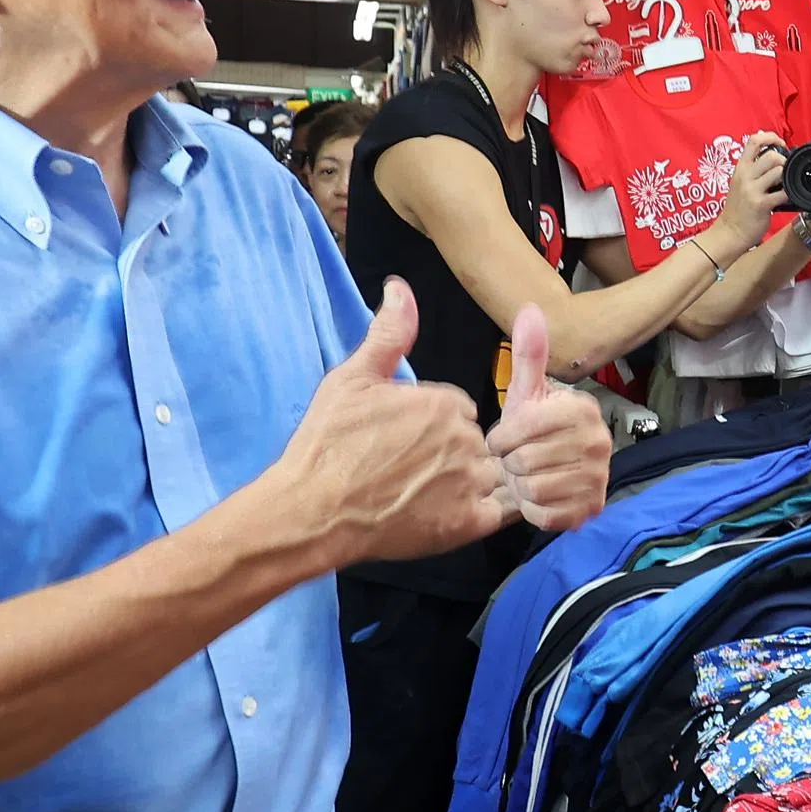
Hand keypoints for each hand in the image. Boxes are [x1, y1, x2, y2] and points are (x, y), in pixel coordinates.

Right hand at [265, 281, 510, 566]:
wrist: (313, 511)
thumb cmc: (327, 445)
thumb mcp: (353, 380)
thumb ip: (389, 334)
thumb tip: (399, 288)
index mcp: (445, 403)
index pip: (458, 410)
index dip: (431, 426)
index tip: (402, 441)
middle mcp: (465, 440)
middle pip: (474, 442)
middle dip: (448, 454)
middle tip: (406, 471)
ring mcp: (469, 483)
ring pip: (487, 477)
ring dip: (464, 485)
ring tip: (419, 496)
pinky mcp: (469, 523)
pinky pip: (497, 513)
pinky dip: (479, 513)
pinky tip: (445, 515)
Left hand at [487, 306, 609, 533]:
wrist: (549, 468)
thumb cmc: (533, 428)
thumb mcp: (528, 391)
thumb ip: (529, 354)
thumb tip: (530, 310)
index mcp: (582, 409)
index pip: (520, 429)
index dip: (501, 437)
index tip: (504, 437)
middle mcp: (599, 443)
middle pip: (524, 462)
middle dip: (510, 463)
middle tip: (516, 459)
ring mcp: (598, 478)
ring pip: (531, 489)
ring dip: (519, 486)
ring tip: (525, 475)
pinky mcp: (590, 510)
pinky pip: (543, 515)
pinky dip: (531, 509)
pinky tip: (535, 496)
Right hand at [710, 134, 787, 260]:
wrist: (729, 232)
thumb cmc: (737, 208)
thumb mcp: (739, 182)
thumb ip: (752, 169)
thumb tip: (771, 155)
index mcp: (740, 168)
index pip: (754, 141)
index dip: (770, 137)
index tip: (780, 142)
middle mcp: (745, 176)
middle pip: (771, 155)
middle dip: (784, 161)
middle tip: (784, 172)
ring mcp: (752, 190)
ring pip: (779, 171)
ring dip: (786, 178)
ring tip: (783, 186)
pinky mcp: (761, 204)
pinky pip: (783, 193)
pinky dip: (789, 195)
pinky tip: (786, 199)